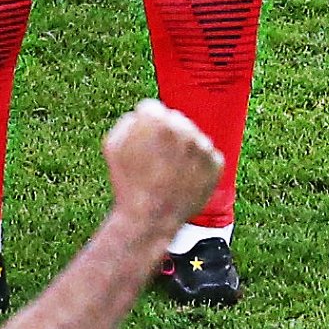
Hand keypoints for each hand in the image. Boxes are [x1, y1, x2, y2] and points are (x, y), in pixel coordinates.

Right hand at [103, 97, 225, 230]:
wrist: (149, 219)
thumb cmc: (127, 183)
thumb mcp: (113, 146)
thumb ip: (128, 120)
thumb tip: (144, 113)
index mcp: (157, 119)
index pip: (152, 109)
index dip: (143, 127)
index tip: (142, 143)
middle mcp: (184, 128)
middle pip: (175, 120)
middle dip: (166, 135)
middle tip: (156, 160)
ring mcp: (203, 145)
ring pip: (193, 138)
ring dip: (183, 150)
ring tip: (168, 173)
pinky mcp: (216, 163)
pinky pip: (207, 156)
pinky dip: (197, 166)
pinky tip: (183, 180)